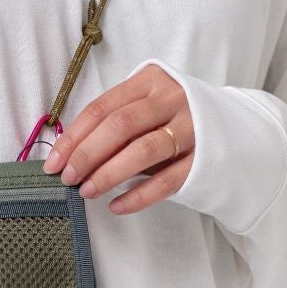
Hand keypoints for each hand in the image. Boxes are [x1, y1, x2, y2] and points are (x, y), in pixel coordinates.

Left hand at [42, 64, 194, 213]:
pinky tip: (116, 206)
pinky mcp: (204, 159)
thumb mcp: (144, 108)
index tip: (53, 162)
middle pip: (120, 127)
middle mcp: (172, 100)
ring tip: (87, 191)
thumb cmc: (172, 119)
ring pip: (142, 151)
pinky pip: (166, 181)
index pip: (102, 108)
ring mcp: (192, 129)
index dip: (73, 137)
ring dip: (108, 174)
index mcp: (150, 82)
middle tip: (67, 178)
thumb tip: (67, 156)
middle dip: (87, 155)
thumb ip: (112, 123)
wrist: (233, 128)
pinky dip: (138, 195)